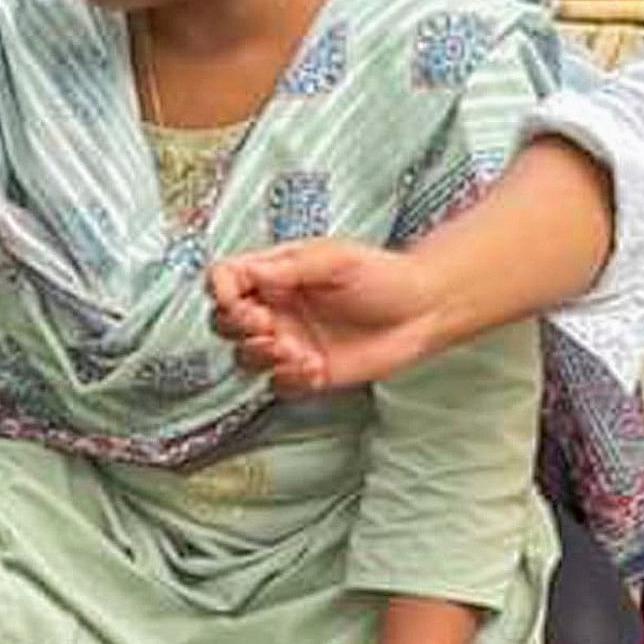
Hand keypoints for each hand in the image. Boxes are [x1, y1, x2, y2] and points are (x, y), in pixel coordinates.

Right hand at [207, 238, 445, 393]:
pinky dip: (290, 379)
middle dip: (239, 327)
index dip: (221, 290)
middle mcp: (276, 308)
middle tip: (268, 326)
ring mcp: (289, 342)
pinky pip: (278, 385)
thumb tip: (249, 273)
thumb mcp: (336, 259)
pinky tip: (316, 368)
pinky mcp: (306, 372)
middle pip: (224, 322)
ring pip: (245, 357)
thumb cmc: (383, 276)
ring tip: (295, 350)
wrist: (422, 312)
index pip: (225, 279)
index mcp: (275, 274)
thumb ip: (291, 267)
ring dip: (261, 356)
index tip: (235, 299)